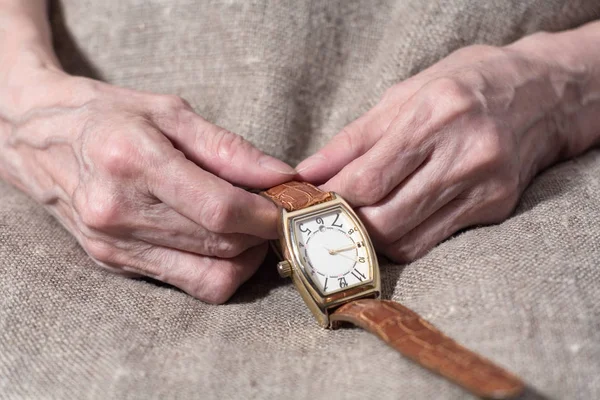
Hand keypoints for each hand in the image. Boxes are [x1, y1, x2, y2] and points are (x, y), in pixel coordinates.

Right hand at [0, 69, 294, 302]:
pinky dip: (216, 266)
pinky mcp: (112, 262)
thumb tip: (280, 176)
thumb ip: (229, 149)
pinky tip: (220, 238)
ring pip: (208, 276)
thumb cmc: (106, 114)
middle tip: (275, 213)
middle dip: (262, 235)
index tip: (289, 208)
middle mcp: (119, 212)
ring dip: (244, 257)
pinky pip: (185, 282)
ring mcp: (113, 245)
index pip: (220, 209)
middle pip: (220, 246)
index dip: (266, 216)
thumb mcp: (168, 111)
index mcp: (134, 163)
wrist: (34, 137)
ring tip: (250, 227)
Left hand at [297, 43, 572, 261]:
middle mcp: (465, 154)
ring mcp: (484, 186)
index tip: (308, 204)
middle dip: (345, 226)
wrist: (543, 94)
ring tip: (352, 222)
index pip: (368, 179)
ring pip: (407, 240)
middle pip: (385, 219)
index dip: (330, 199)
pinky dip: (400, 239)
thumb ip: (353, 139)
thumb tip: (309, 173)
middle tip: (325, 218)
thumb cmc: (464, 85)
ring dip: (370, 239)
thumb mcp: (404, 95)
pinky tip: (389, 223)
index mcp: (436, 115)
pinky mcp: (495, 208)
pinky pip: (432, 242)